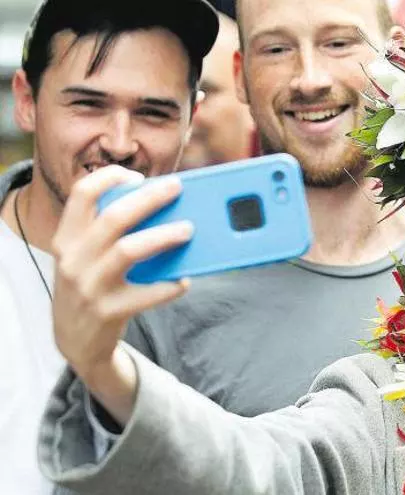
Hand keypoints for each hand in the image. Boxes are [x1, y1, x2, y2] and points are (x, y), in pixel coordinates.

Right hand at [51, 166, 192, 421]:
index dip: (110, 177)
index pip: (81, 194)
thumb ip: (111, 234)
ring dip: (162, 237)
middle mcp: (73, 259)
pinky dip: (169, 286)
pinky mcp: (108, 312)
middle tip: (177, 188)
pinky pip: (146, 294)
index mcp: (67, 238)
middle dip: (149, 198)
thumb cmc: (92, 287)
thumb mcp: (87, 258)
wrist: (74, 341)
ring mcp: (88, 286)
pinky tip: (183, 281)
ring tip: (188, 230)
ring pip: (128, 251)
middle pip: (113, 217)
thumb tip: (165, 208)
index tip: (138, 176)